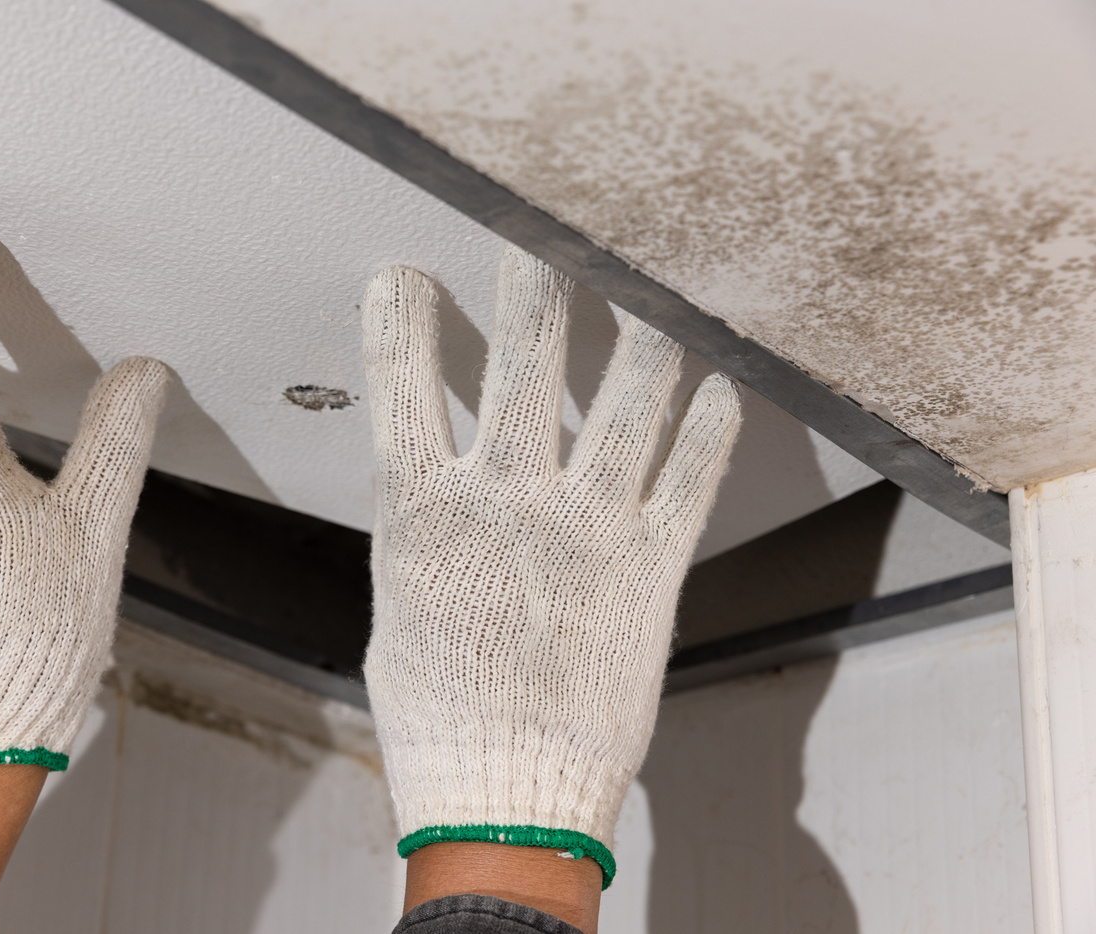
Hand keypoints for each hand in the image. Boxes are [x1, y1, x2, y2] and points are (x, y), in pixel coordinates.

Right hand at [362, 247, 740, 890]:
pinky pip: (692, 470)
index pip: (404, 381)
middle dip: (535, 275)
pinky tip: (719, 381)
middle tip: (542, 229)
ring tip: (649, 282)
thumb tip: (426, 487)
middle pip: (527, 354)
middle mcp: (511, 496)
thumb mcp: (400, 608)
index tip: (405, 275)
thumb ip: (420, 532)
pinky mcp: (653, 561)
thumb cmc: (441, 710)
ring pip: (630, 390)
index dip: (404, 317)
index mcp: (429, 508)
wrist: (507, 788)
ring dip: (643, 323)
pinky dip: (712, 418)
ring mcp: (588, 521)